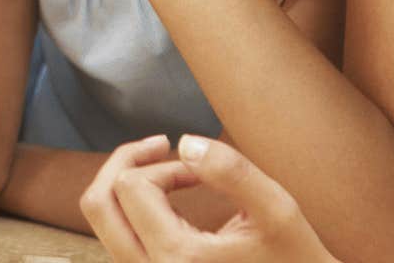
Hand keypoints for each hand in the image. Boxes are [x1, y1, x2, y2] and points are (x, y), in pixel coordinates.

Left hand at [82, 135, 336, 262]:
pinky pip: (118, 237)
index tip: (199, 170)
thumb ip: (231, 170)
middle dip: (126, 163)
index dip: (163, 164)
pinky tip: (167, 196)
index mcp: (178, 259)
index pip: (132, 186)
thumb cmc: (295, 257)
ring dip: (128, 184)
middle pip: (98, 204)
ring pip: (103, 221)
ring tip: (168, 168)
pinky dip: (132, 208)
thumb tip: (183, 142)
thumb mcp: (277, 209)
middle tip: (162, 146)